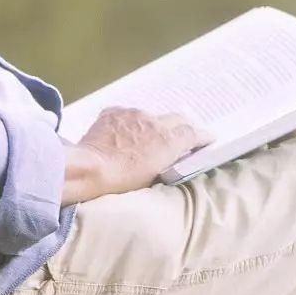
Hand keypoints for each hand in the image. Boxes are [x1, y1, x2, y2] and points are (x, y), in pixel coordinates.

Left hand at [64, 107, 204, 204]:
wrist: (88, 169)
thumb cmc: (121, 181)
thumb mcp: (153, 176)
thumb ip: (168, 160)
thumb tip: (173, 154)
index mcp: (168, 141)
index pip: (193, 133)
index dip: (202, 136)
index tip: (207, 139)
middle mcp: (154, 122)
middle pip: (177, 119)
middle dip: (182, 127)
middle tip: (181, 137)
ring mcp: (133, 114)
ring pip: (150, 117)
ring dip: (151, 127)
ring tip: (142, 141)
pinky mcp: (114, 112)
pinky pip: (127, 115)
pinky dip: (129, 124)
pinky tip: (121, 137)